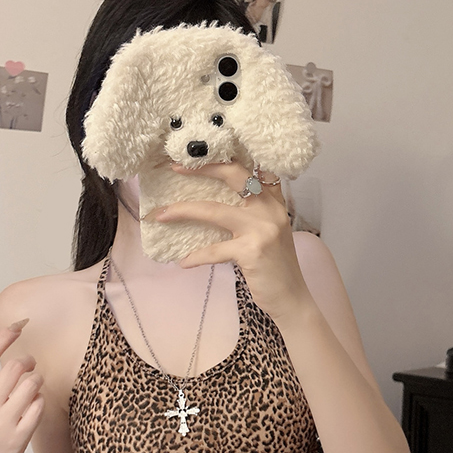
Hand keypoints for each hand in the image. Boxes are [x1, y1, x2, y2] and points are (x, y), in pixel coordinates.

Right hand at [0, 320, 44, 452]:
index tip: (18, 326)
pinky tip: (34, 404)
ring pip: (31, 385)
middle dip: (27, 361)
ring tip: (33, 385)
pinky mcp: (20, 437)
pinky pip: (39, 406)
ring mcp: (2, 423)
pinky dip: (40, 400)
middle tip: (30, 364)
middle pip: (14, 368)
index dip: (3, 338)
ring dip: (37, 380)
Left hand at [148, 162, 312, 321]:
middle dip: (202, 168)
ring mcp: (261, 229)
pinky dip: (196, 257)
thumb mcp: (271, 232)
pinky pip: (213, 250)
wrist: (292, 298)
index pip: (251, 168)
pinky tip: (184, 263)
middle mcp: (270, 209)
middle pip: (233, 175)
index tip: (199, 154)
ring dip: (182, 211)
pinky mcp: (251, 251)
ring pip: (213, 210)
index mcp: (274, 201)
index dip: (225, 157)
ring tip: (161, 215)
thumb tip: (213, 204)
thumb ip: (253, 213)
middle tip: (176, 168)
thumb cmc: (275, 267)